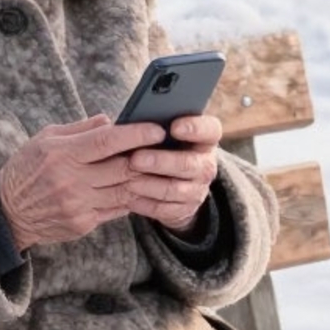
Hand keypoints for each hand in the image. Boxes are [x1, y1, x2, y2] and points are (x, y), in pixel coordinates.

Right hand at [0, 115, 166, 250]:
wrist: (7, 211)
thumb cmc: (27, 167)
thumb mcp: (45, 139)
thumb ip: (80, 129)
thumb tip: (111, 120)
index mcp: (62, 154)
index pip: (107, 141)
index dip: (136, 134)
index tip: (158, 129)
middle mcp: (71, 180)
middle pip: (122, 168)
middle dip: (148, 157)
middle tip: (166, 147)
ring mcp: (78, 205)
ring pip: (125, 190)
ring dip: (145, 179)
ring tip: (159, 167)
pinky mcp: (83, 223)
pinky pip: (117, 209)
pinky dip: (130, 197)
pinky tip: (140, 187)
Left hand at [122, 114, 222, 232]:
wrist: (171, 181)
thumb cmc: (161, 146)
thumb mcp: (163, 133)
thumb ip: (153, 124)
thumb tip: (118, 119)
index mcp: (204, 139)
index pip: (210, 130)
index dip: (195, 128)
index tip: (174, 126)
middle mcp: (206, 165)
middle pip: (188, 164)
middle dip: (160, 161)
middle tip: (135, 158)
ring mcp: (198, 189)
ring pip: (175, 189)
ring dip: (149, 185)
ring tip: (127, 180)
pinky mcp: (185, 209)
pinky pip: (165, 210)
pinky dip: (145, 203)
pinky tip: (128, 197)